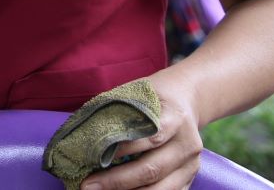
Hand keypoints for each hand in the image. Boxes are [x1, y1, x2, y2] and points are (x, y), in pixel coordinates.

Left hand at [80, 75, 201, 189]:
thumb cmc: (152, 96)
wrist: (186, 99)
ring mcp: (191, 164)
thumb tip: (82, 136)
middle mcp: (187, 144)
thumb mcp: (136, 94)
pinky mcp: (189, 177)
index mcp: (175, 118)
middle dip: (118, 181)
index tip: (95, 158)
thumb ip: (116, 114)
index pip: (149, 138)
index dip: (123, 150)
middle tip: (88, 185)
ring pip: (161, 188)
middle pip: (152, 169)